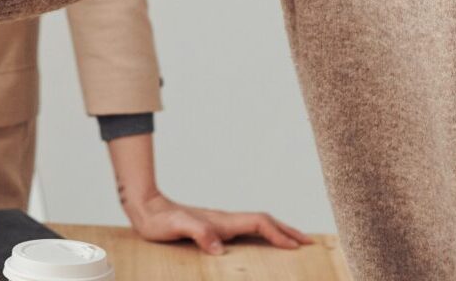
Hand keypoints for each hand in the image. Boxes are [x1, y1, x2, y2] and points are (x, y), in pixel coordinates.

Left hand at [122, 191, 309, 254]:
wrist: (146, 209)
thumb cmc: (160, 220)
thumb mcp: (176, 227)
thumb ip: (198, 232)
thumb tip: (220, 248)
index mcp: (222, 220)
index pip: (258, 223)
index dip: (278, 234)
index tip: (296, 246)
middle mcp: (225, 219)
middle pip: (264, 221)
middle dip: (287, 230)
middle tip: (309, 241)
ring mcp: (221, 222)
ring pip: (257, 224)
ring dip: (278, 231)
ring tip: (294, 242)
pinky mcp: (214, 227)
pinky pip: (246, 230)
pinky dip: (262, 235)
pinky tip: (262, 243)